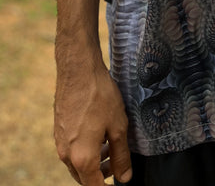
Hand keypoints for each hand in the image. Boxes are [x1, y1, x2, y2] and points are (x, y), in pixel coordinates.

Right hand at [54, 58, 131, 184]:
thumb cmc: (100, 96)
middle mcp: (66, 154)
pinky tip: (98, 134)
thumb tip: (124, 178)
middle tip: (118, 164)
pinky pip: (72, 149)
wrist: (78, 70)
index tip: (118, 181)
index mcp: (82, 158)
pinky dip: (85, 149)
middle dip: (101, 175)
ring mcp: (60, 141)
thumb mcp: (118, 127)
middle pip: (83, 177)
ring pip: (77, 163)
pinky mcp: (58, 129)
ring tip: (110, 148)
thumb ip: (121, 156)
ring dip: (94, 162)